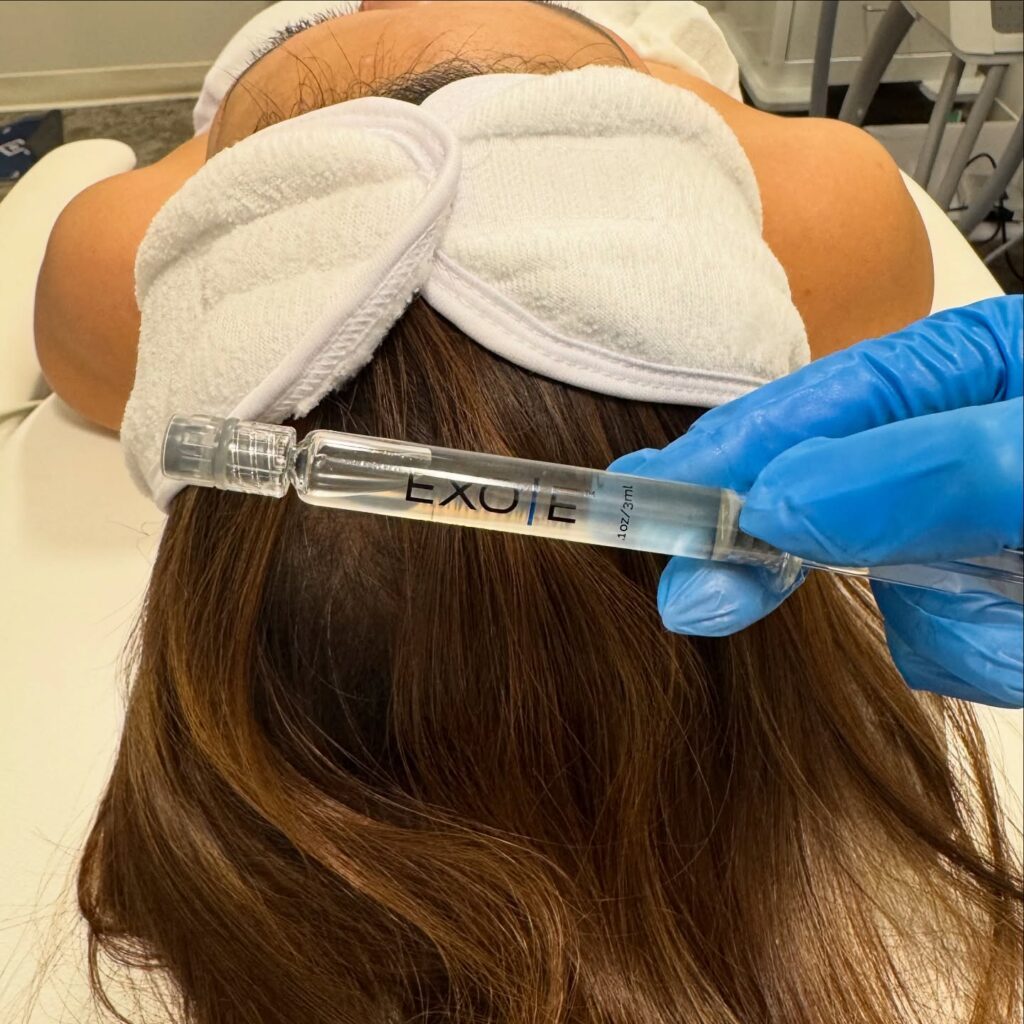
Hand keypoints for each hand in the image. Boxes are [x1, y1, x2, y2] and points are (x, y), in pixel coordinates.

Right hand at [611, 297, 1022, 707]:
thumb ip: (914, 472)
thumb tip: (767, 506)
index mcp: (962, 369)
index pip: (810, 406)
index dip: (720, 453)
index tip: (639, 498)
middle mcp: (952, 447)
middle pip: (822, 498)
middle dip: (782, 551)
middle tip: (696, 599)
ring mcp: (968, 528)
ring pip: (888, 587)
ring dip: (950, 617)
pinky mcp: (984, 599)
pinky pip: (940, 642)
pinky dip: (986, 651)